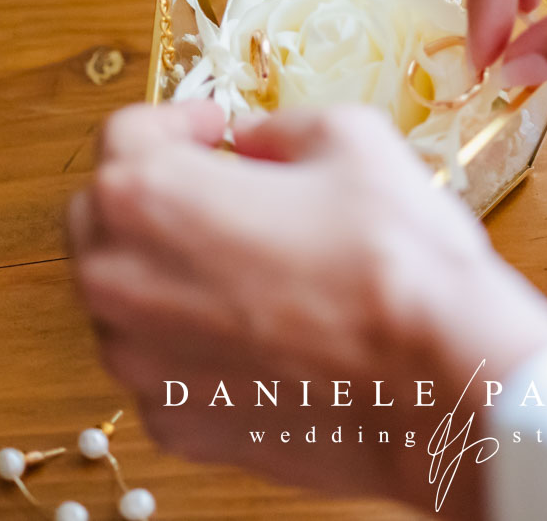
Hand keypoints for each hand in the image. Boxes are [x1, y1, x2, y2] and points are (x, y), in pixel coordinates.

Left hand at [70, 101, 546, 516]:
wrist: (444, 382)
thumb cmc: (398, 259)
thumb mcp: (352, 140)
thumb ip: (282, 129)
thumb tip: (256, 140)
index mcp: (148, 198)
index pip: (124, 136)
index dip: (176, 120)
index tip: (215, 128)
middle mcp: (120, 284)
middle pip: (102, 218)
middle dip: (153, 192)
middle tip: (218, 186)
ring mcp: (142, 366)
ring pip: (125, 299)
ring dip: (168, 270)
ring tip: (248, 263)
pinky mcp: (177, 425)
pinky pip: (164, 368)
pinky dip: (195, 343)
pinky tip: (263, 330)